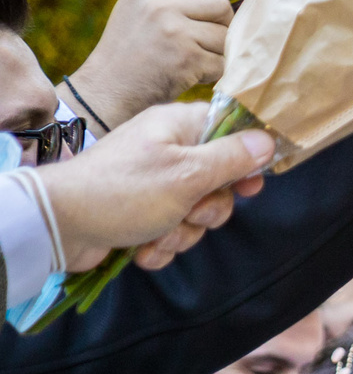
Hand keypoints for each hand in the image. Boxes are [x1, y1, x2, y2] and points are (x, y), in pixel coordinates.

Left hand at [39, 103, 275, 270]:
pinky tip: (142, 246)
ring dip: (183, 233)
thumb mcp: (187, 174)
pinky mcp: (142, 212)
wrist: (63, 224)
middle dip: (209, 209)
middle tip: (191, 211)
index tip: (250, 184)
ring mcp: (154, 183)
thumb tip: (268, 140)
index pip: (228, 129)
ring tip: (158, 232)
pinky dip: (162, 244)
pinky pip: (173, 231)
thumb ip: (231, 158)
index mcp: (176, 127)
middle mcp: (166, 151)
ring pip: (197, 214)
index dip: (247, 157)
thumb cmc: (125, 192)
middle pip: (219, 181)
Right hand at [63, 0, 232, 129]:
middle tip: (208, 38)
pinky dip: (213, 72)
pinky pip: (222, 62)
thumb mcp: (141, 7)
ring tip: (194, 58)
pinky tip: (192, 73)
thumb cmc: (131, 48)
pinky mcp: (188, 59)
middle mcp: (161, 4)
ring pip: (226, 36)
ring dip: (218, 51)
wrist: (110, 88)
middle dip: (223, 23)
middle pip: (221, 4)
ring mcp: (175, 31)